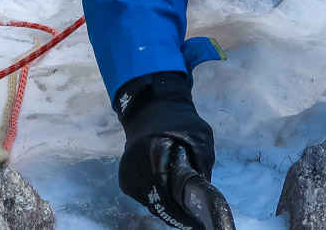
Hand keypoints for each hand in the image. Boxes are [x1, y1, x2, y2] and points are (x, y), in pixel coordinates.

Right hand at [115, 72, 230, 228]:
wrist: (153, 108)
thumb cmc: (179, 121)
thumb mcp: (200, 137)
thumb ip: (201, 165)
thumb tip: (201, 196)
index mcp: (150, 153)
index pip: (162, 194)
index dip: (179, 212)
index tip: (195, 220)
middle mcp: (132, 165)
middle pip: (155, 202)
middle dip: (174, 211)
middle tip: (192, 217)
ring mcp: (126, 172)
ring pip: (148, 201)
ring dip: (165, 204)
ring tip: (182, 200)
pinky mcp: (124, 177)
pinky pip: (142, 196)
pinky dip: (156, 196)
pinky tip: (167, 188)